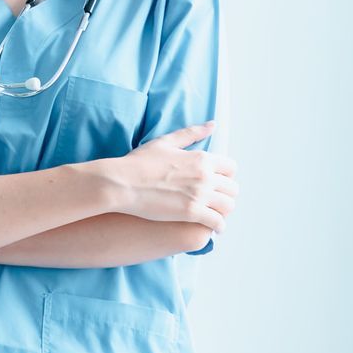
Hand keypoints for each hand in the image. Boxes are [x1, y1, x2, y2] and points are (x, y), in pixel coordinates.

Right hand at [89, 122, 238, 230]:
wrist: (120, 183)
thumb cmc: (138, 162)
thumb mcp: (164, 142)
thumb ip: (190, 133)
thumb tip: (212, 125)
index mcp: (201, 158)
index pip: (231, 168)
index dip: (226, 175)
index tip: (217, 182)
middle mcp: (205, 176)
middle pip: (232, 189)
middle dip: (226, 194)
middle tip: (215, 200)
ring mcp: (199, 195)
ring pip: (228, 206)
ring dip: (223, 211)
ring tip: (214, 214)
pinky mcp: (191, 213)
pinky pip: (217, 223)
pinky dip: (219, 226)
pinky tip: (213, 228)